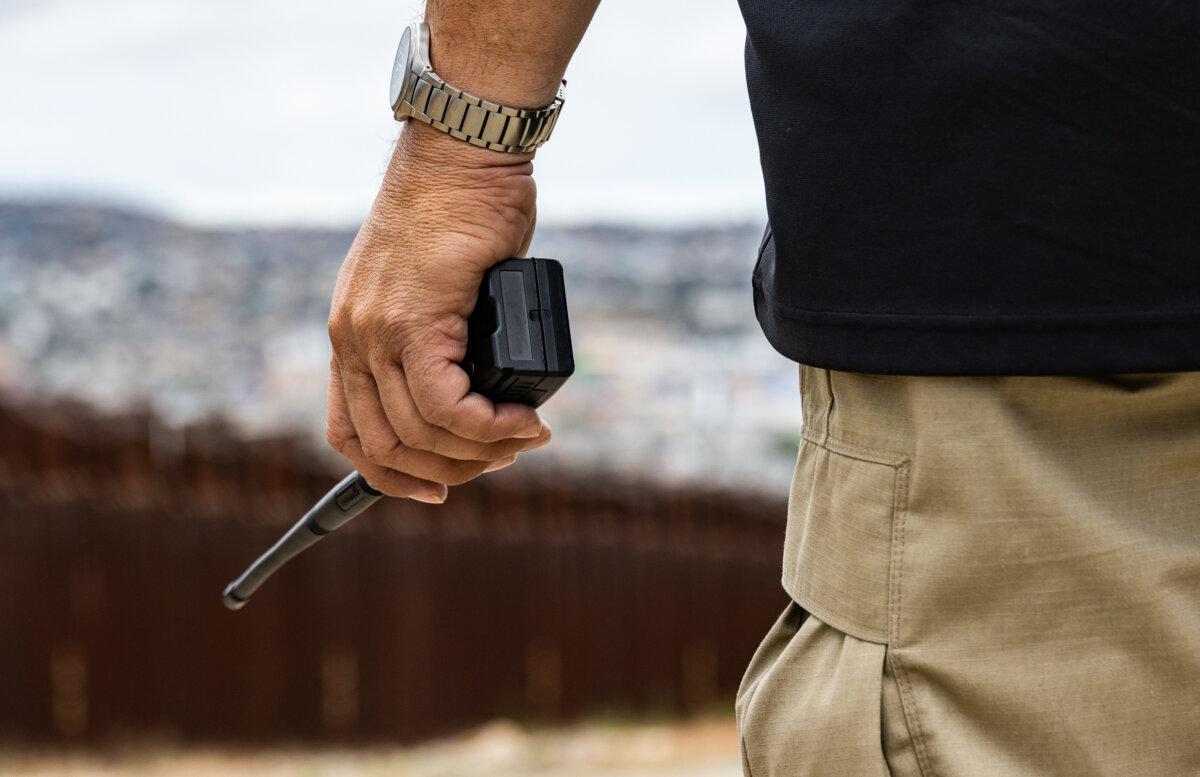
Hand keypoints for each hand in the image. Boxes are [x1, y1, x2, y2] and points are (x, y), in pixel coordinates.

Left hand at [326, 123, 551, 501]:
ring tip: (525, 437)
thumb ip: (444, 336)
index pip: (350, 431)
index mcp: (351, 333)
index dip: (391, 476)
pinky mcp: (412, 320)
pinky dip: (488, 426)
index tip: (438, 487)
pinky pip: (444, 404)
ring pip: (418, 432)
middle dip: (449, 472)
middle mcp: (351, 337)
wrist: (461, 152)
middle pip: (385, 446)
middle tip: (503, 458)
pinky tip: (521, 421)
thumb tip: (485, 388)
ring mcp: (375, 330)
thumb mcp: (441, 286)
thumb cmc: (462, 209)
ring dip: (479, 452)